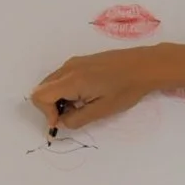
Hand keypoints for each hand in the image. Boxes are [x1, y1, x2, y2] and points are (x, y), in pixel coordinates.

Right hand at [28, 44, 184, 131]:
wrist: (145, 66)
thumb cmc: (126, 89)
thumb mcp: (101, 110)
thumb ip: (77, 119)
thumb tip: (61, 123)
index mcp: (71, 80)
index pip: (39, 96)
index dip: (46, 113)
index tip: (62, 122)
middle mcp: (68, 68)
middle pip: (42, 89)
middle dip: (51, 107)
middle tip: (72, 116)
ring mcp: (74, 62)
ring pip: (52, 84)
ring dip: (59, 99)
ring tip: (82, 107)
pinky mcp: (81, 61)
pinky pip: (63, 77)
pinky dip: (66, 90)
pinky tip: (86, 96)